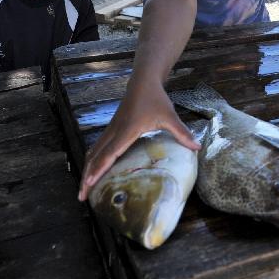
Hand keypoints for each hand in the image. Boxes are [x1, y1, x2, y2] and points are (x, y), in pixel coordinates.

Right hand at [77, 80, 199, 201]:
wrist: (143, 81)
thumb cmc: (156, 99)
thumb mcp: (170, 116)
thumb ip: (182, 133)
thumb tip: (198, 148)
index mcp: (127, 130)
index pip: (110, 153)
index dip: (99, 169)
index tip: (89, 184)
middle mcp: (115, 131)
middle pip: (96, 157)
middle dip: (87, 177)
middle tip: (81, 197)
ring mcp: (111, 130)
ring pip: (93, 152)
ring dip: (87, 170)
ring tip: (83, 189)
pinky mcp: (111, 129)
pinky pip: (97, 147)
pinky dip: (92, 161)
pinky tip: (91, 170)